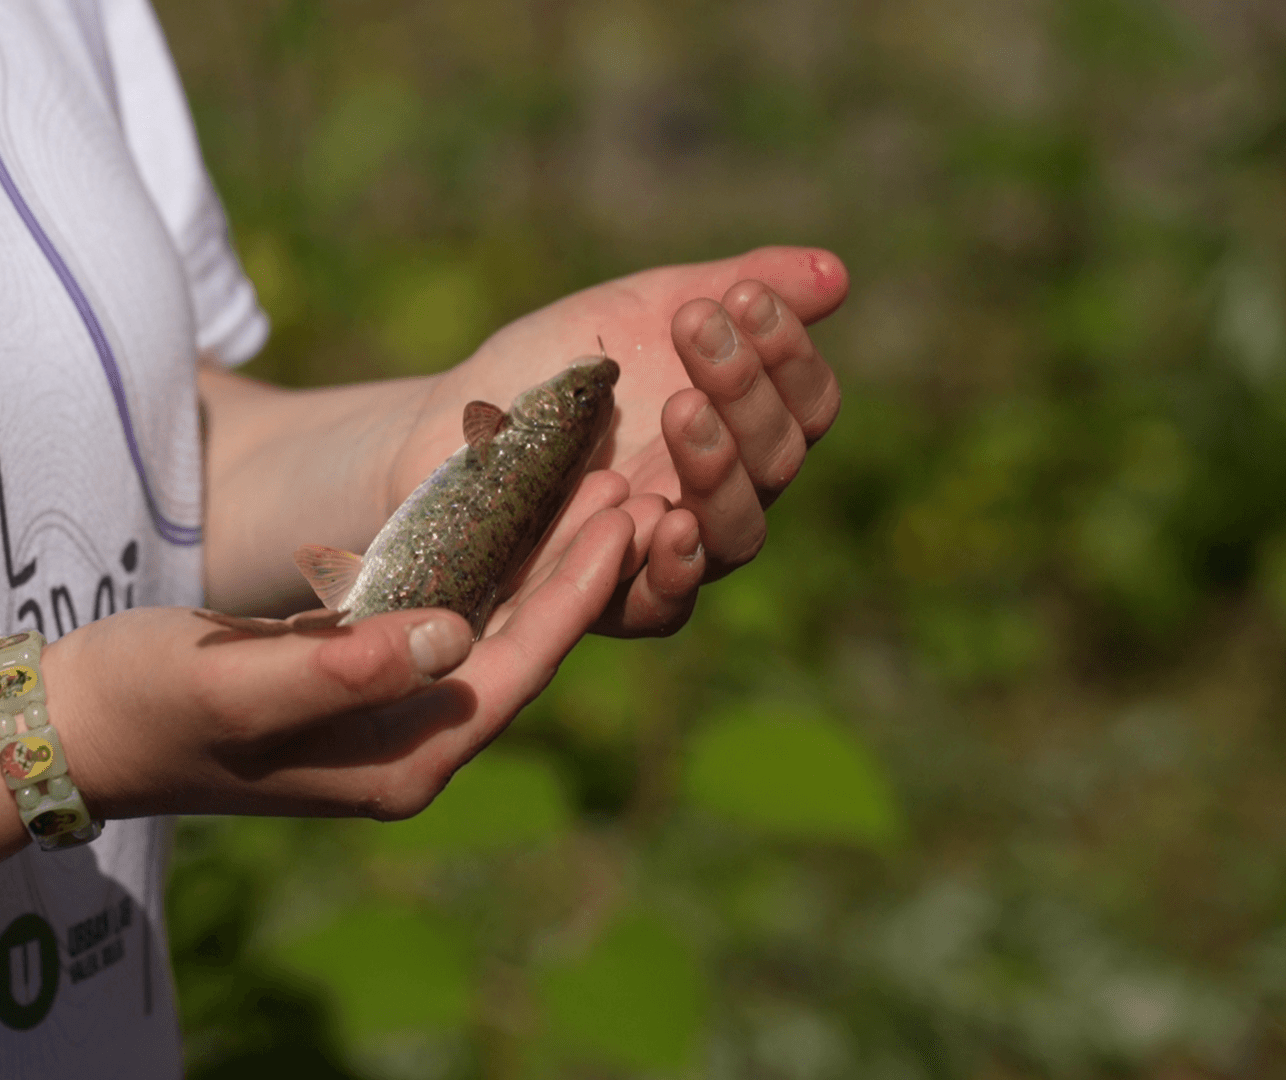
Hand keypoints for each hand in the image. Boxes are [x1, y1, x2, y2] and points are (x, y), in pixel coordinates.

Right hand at [45, 508, 636, 817]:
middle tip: (631, 482)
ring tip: (586, 483)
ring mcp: (387, 719)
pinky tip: (503, 509)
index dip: (575, 593)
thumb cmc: (146, 706)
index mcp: (400, 765)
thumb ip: (342, 668)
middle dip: (575, 569)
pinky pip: (443, 618)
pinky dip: (480, 563)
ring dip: (537, 559)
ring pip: (488, 632)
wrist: (78, 725)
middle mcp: (409, 748)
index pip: (514, 671)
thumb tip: (451, 633)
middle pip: (518, 651)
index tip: (625, 514)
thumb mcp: (235, 686)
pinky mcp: (362, 682)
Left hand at [390, 246, 847, 637]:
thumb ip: (729, 288)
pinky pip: (664, 605)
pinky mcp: (609, 599)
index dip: (787, 351)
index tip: (740, 297)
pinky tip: (664, 520)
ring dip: (720, 468)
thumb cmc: (550, 369)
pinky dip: (672, 566)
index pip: (804, 403)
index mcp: (740, 427)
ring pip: (738, 533)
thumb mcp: (636, 310)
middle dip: (746, 387)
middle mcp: (719, 493)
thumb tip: (835, 273)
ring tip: (683, 409)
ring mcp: (668, 549)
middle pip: (777, 460)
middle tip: (697, 327)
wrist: (450, 425)